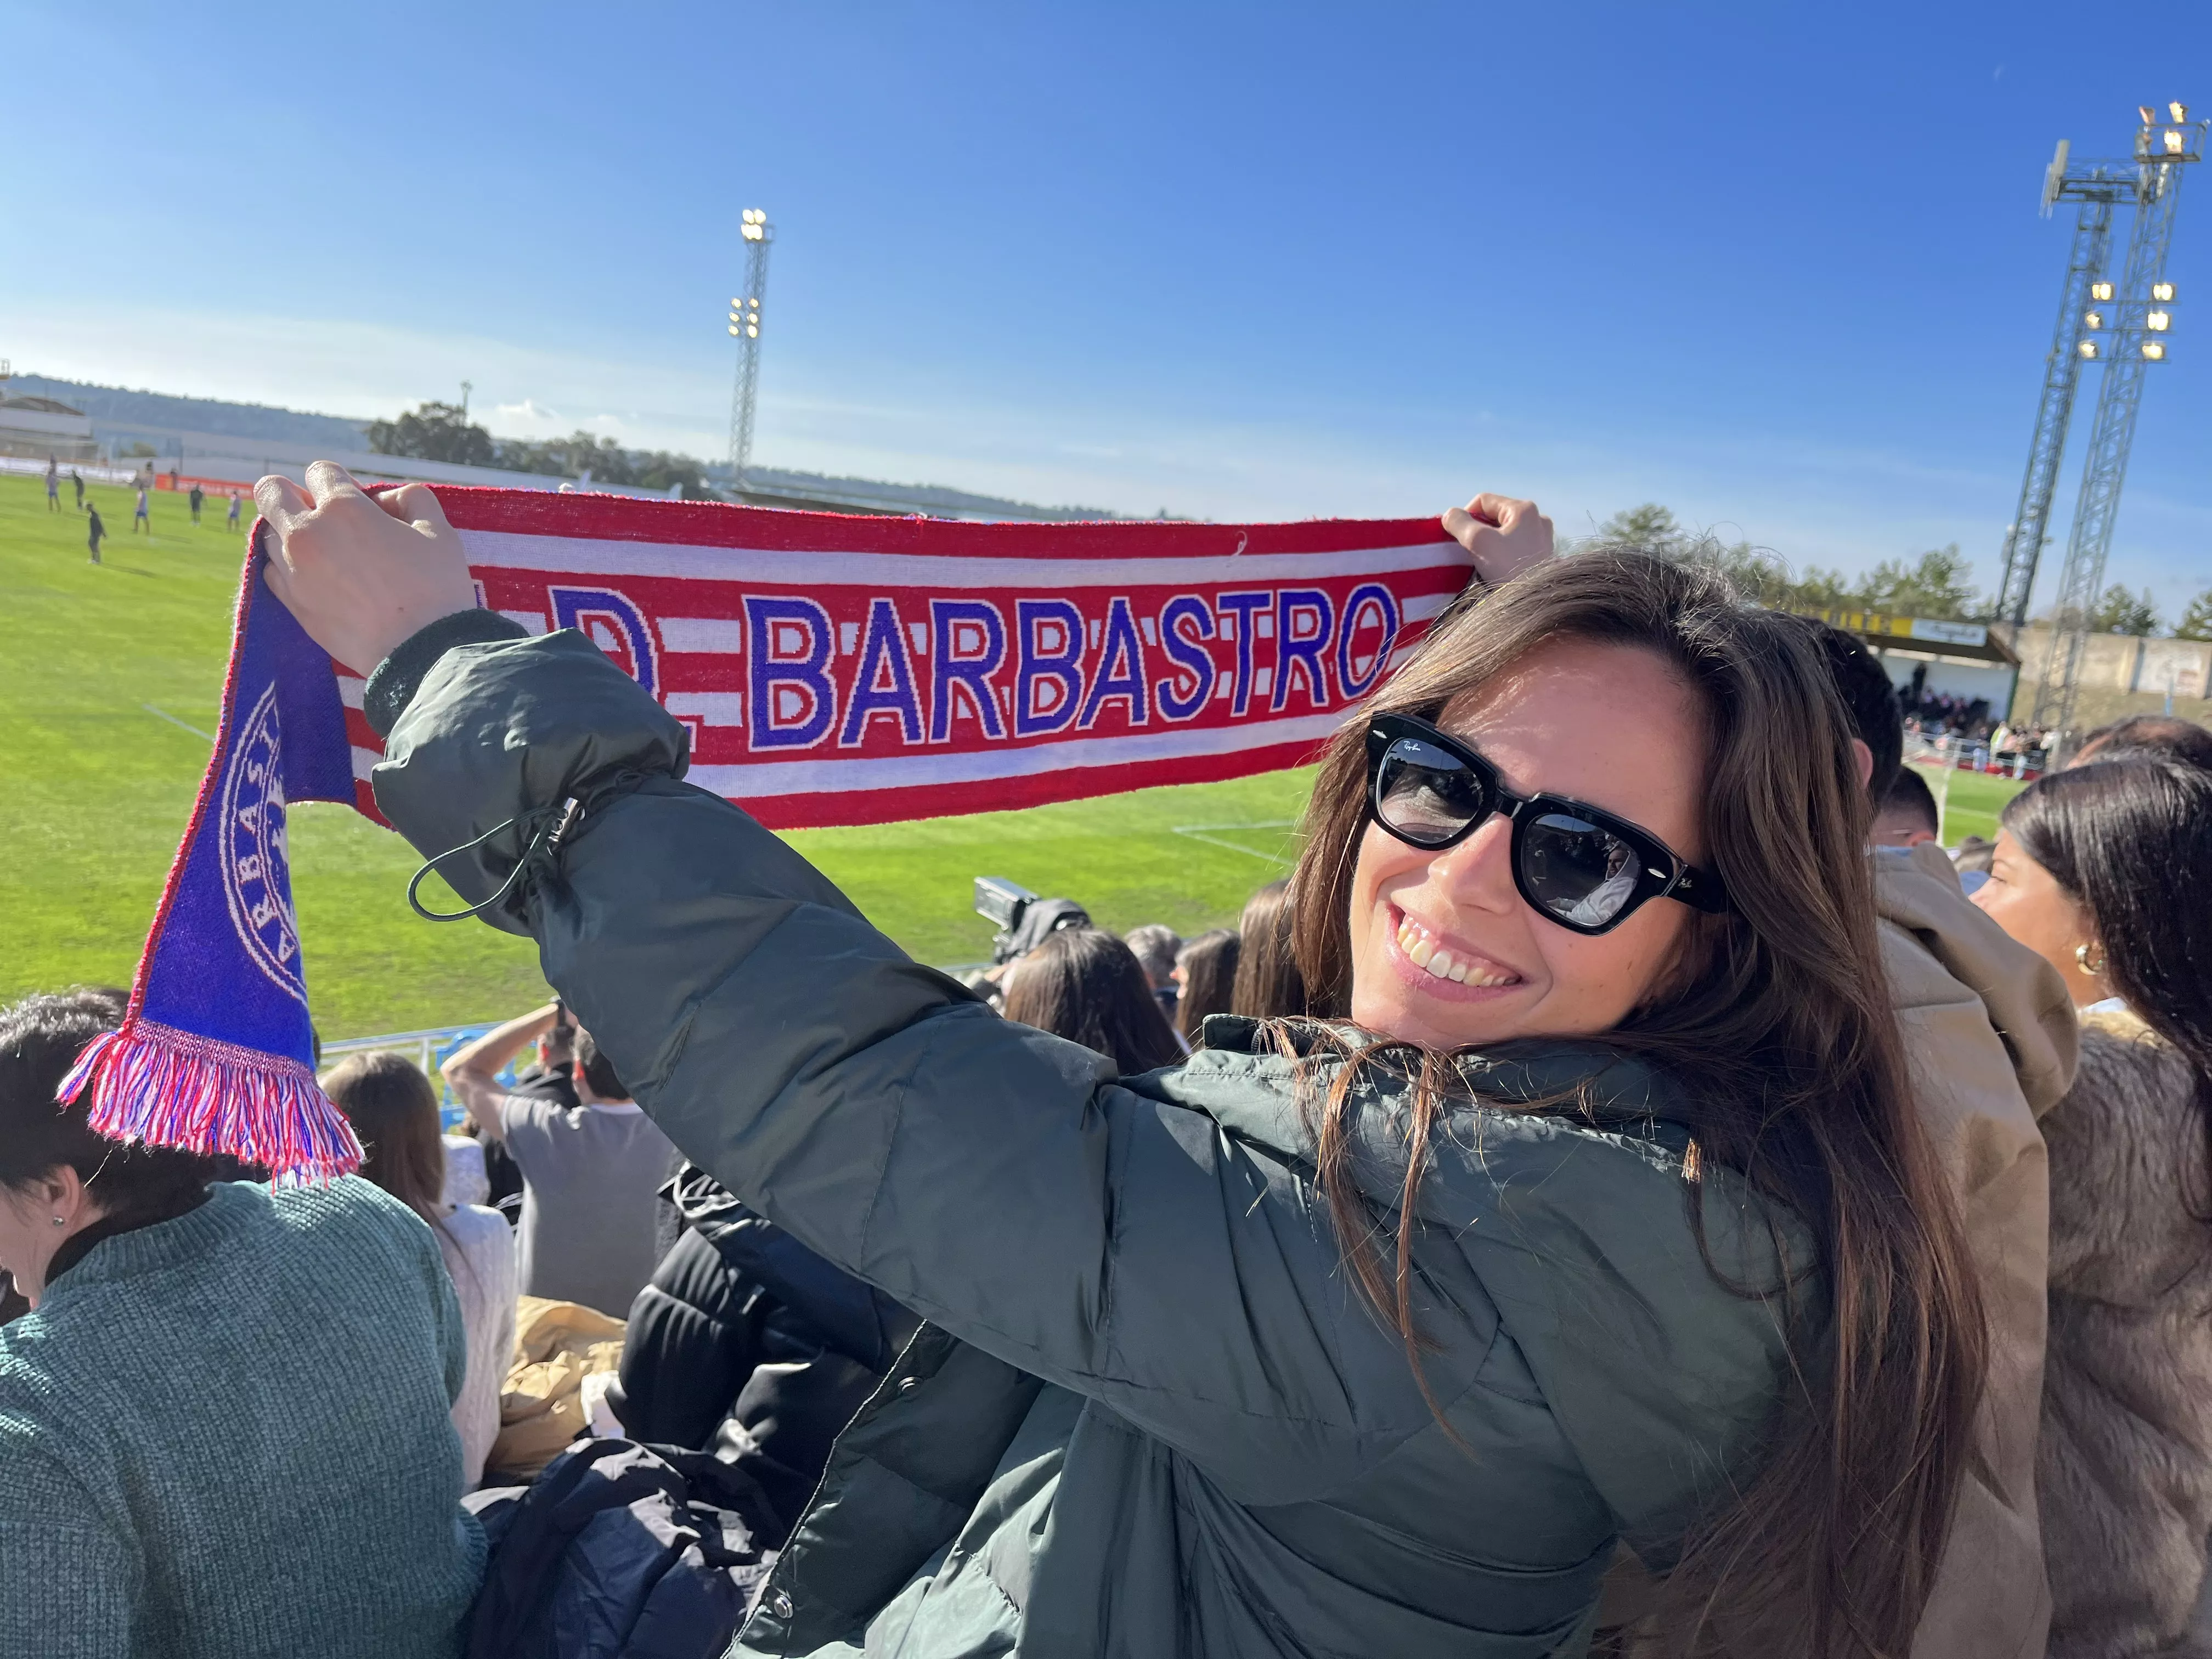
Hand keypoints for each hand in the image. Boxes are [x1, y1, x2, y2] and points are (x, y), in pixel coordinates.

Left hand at [256, 461, 476, 673]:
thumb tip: (386, 501)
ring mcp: (294, 570)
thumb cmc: (436, 588)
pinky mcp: (292, 603)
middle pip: (270, 492)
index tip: (357, 501)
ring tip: (324, 552)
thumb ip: (411, 500)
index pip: (321, 472)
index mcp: (344, 508)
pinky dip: (288, 568)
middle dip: (292, 494)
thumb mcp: (439, 531)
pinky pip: (272, 572)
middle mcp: (308, 533)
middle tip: (320, 515)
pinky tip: (314, 577)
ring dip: (291, 533)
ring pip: (269, 534)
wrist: (422, 652)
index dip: (341, 482)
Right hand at [1442, 493, 1553, 586]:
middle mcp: (1537, 519)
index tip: (1459, 538)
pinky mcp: (1543, 556)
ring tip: (1484, 562)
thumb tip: (1450, 515)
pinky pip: (1515, 546)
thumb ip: (1459, 523)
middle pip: (1495, 516)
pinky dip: (1503, 553)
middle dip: (1478, 531)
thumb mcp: (1478, 541)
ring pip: (1505, 532)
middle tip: (1471, 551)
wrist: (1536, 603)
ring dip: (1490, 543)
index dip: (1465, 516)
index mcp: (1523, 509)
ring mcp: (1543, 538)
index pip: (1483, 501)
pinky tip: (1499, 568)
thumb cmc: (1508, 569)